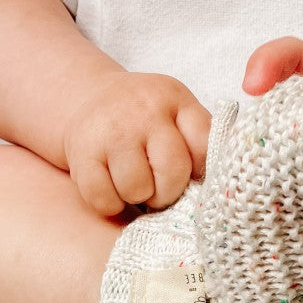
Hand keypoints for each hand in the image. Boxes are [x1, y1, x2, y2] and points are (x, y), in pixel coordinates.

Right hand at [61, 72, 210, 215]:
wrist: (89, 98)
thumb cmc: (144, 120)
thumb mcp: (177, 114)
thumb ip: (200, 142)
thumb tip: (221, 191)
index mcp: (175, 99)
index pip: (204, 147)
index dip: (199, 172)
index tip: (189, 174)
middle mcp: (144, 109)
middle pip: (172, 173)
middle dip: (168, 192)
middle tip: (158, 188)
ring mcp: (111, 130)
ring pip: (137, 189)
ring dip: (137, 197)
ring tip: (134, 184)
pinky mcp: (82, 152)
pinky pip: (104, 199)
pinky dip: (110, 204)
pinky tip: (112, 187)